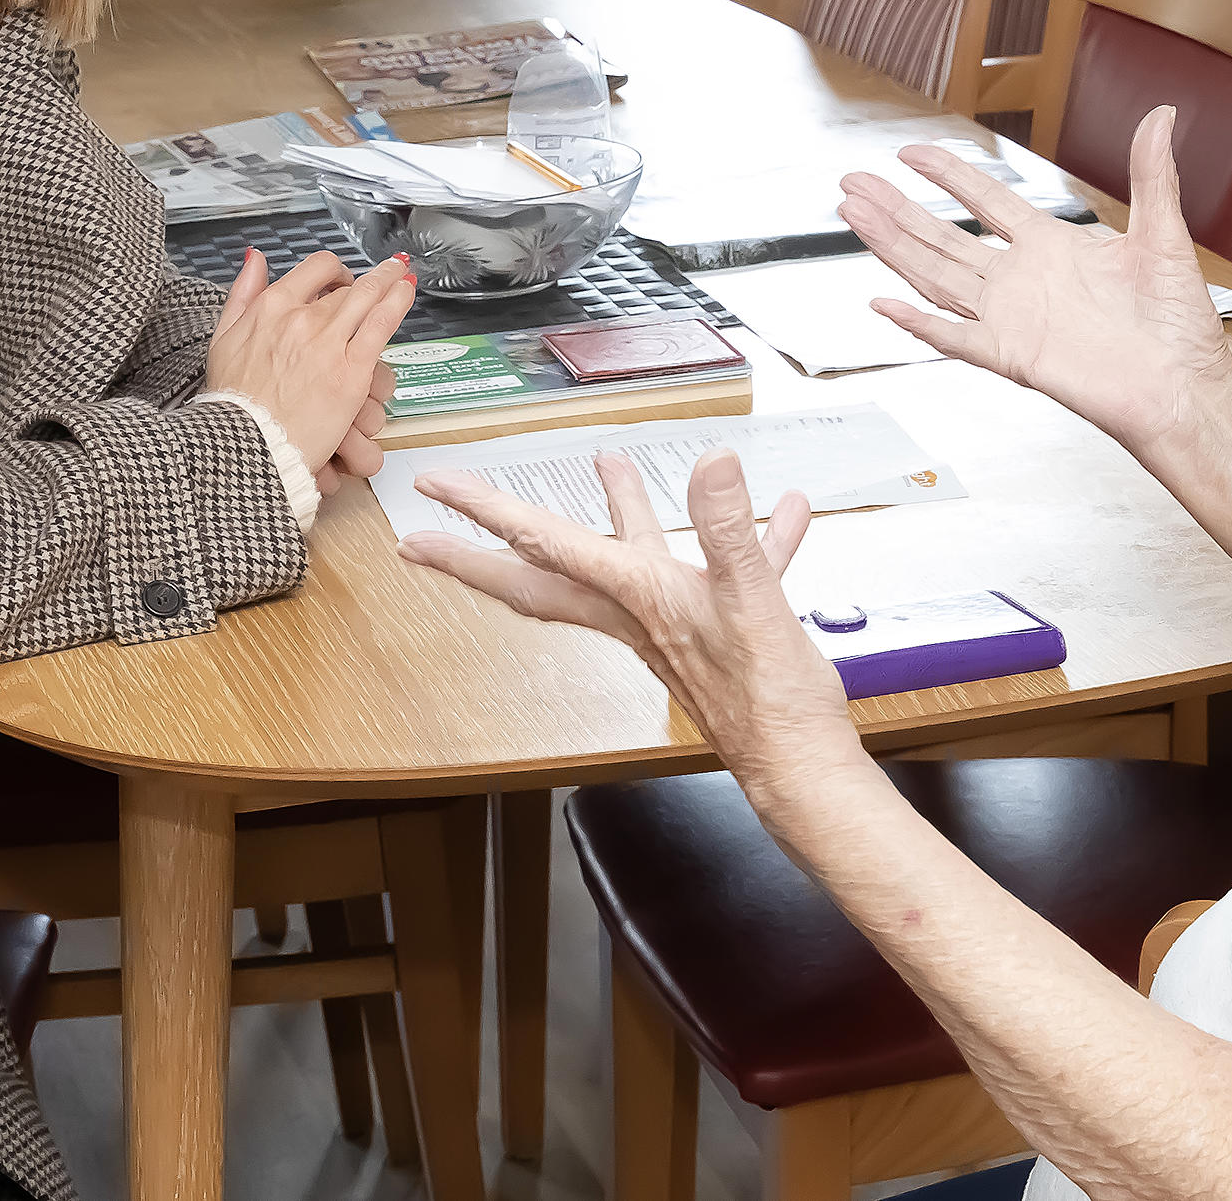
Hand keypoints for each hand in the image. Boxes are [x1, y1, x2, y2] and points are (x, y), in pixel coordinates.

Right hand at [207, 249, 416, 480]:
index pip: (315, 269)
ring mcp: (329, 343)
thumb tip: (255, 258)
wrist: (246, 443)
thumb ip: (243, 292)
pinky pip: (381, 324)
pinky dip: (397, 302)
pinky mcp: (351, 371)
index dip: (334, 271)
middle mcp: (302, 318)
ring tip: (402, 275)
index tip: (341, 280)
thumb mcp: (224, 337)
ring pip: (368, 297)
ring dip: (389, 281)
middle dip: (369, 279)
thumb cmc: (234, 401)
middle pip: (346, 287)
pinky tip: (406, 292)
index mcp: (272, 307)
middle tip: (384, 275)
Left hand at [400, 452, 865, 795]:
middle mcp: (639, 610)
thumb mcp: (752, 604)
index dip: (485, 512)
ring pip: (630, 557)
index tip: (433, 492)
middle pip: (544, 572)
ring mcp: (671, 622)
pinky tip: (783, 515)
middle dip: (489, 543)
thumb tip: (713, 465)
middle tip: (435, 523)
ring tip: (611, 465)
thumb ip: (729, 531)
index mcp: (638, 597)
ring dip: (620, 510)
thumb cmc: (768, 702)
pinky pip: (718, 573)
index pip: (545, 544)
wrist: (798, 767)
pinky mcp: (711, 632)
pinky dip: (744, 541)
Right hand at [835, 111, 1231, 458]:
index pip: (985, 200)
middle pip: (943, 236)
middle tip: (854, 182)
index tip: (912, 153)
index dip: (947, 175)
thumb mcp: (1163, 236)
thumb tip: (1161, 118)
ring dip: (893, 248)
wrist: (1184, 388)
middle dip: (896, 209)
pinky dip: (918, 323)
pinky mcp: (1012, 355)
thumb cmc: (1180, 325)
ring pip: (936, 276)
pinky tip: (884, 303)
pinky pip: (954, 338)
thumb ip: (1152, 176)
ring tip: (854, 218)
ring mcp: (1012, 318)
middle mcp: (1022, 280)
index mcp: (1053, 246)